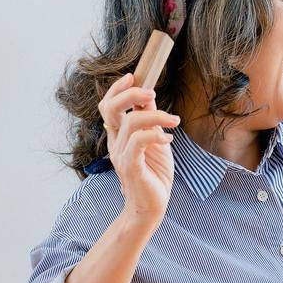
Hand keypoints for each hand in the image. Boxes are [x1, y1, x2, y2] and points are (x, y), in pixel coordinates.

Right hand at [99, 73, 179, 223]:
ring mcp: (121, 155)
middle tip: (152, 93)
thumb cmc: (153, 173)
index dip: (117, 88)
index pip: (108, 105)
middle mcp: (115, 143)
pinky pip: (139, 142)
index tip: (134, 76)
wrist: (151, 206)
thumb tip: (149, 94)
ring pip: (132, 123)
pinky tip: (169, 140)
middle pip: (110, 108)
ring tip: (175, 121)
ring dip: (157, 116)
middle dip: (130, 94)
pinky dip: (156, 135)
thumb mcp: (154, 140)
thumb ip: (148, 119)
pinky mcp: (132, 167)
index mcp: (118, 135)